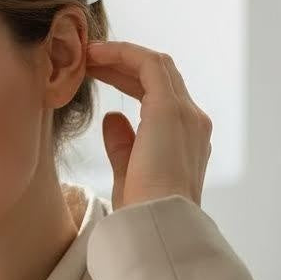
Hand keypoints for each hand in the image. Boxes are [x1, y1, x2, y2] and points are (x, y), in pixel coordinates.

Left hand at [85, 41, 212, 211]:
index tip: (98, 75)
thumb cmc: (142, 212)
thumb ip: (123, 145)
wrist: (156, 225)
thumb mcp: (129, 174)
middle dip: (122, 66)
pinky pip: (149, 65)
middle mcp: (192, 122)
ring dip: (121, 57)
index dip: (128, 81)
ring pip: (156, 67)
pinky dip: (123, 54)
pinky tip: (97, 55)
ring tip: (89, 55)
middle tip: (89, 61)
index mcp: (186, 140)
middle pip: (158, 78)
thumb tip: (112, 119)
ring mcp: (186, 114)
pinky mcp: (171, 110)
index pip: (159, 97)